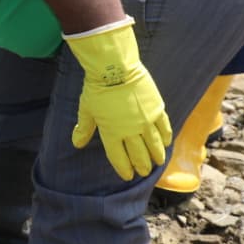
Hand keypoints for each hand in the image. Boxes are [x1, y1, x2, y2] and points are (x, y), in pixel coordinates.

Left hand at [65, 17, 172, 180]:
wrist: (115, 68)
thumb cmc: (97, 88)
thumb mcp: (86, 109)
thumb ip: (84, 128)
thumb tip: (77, 143)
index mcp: (112, 133)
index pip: (119, 157)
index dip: (123, 168)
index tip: (127, 176)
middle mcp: (130, 131)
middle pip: (139, 154)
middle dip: (141, 166)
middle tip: (144, 172)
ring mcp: (146, 121)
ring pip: (155, 145)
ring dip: (156, 156)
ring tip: (157, 163)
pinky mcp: (157, 109)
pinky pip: (164, 128)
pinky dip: (166, 138)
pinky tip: (167, 143)